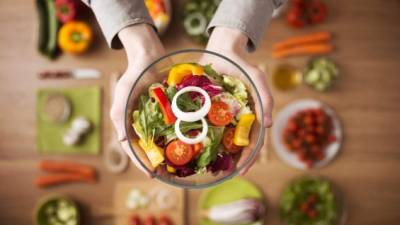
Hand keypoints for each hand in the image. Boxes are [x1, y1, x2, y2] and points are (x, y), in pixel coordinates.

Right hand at [110, 24, 164, 175]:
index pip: (133, 148)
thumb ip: (120, 115)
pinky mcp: (169, 111)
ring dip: (169, 152)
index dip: (141, 162)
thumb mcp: (124, 93)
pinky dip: (179, 135)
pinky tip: (188, 143)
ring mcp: (156, 118)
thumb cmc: (134, 75)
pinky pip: (174, 126)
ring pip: (162, 140)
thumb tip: (122, 140)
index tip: (152, 174)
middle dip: (157, 162)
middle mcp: (143, 123)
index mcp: (128, 123)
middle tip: (169, 174)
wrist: (149, 56)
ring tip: (179, 165)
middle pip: (149, 148)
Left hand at [203, 27, 273, 174]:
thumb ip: (266, 98)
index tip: (241, 171)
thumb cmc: (243, 66)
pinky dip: (200, 136)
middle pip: (235, 144)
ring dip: (216, 154)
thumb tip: (269, 126)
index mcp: (249, 116)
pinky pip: (202, 125)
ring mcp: (219, 115)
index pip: (252, 142)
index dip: (248, 157)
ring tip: (209, 168)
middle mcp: (235, 119)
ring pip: (218, 138)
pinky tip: (193, 147)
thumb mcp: (257, 79)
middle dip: (232, 161)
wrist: (222, 50)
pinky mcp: (205, 109)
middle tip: (223, 175)